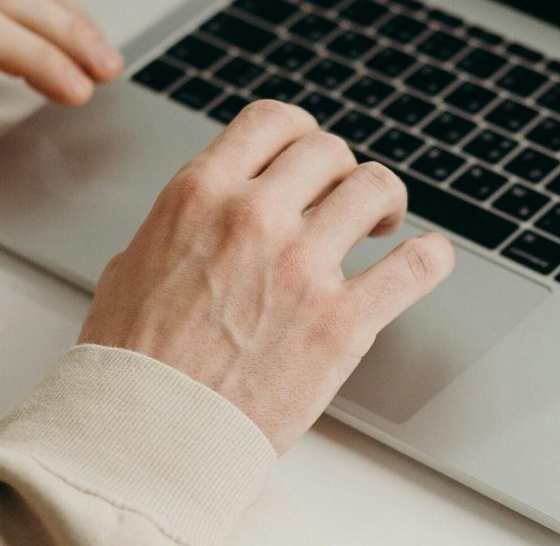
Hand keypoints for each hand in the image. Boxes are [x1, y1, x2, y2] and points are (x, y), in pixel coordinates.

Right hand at [79, 100, 455, 451]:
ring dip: (384, 203)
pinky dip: (430, 257)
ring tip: (381, 226)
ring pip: (375, 188)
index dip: (300, 133)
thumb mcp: (134, 262)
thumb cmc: (129, 363)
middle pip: (329, 151)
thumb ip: (183, 223)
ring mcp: (302, 267)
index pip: (273, 121)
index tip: (310, 156)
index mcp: (200, 194)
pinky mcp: (341, 324)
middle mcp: (254, 217)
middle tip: (342, 201)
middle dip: (339, 173)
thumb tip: (209, 213)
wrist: (143, 439)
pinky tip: (426, 259)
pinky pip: (415, 267)